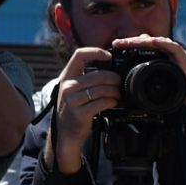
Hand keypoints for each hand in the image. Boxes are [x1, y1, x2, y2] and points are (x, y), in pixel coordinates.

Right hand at [49, 46, 120, 172]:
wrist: (65, 133)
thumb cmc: (73, 109)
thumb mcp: (73, 90)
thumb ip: (85, 77)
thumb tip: (109, 65)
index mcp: (66, 77)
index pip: (79, 55)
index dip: (96, 52)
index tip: (109, 56)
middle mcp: (67, 87)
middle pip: (99, 74)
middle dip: (114, 79)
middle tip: (119, 83)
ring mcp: (72, 100)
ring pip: (103, 89)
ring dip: (115, 92)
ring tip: (117, 95)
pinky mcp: (80, 112)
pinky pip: (103, 102)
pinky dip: (112, 102)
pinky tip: (113, 103)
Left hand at [109, 36, 185, 116]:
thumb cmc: (178, 91)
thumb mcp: (157, 84)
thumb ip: (146, 78)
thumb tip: (126, 82)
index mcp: (159, 58)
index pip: (142, 47)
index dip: (129, 45)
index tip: (114, 47)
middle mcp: (166, 53)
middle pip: (147, 41)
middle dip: (131, 41)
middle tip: (117, 43)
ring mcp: (175, 54)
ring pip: (157, 41)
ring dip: (142, 40)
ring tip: (129, 41)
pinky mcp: (183, 57)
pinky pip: (172, 46)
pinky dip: (162, 43)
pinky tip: (151, 42)